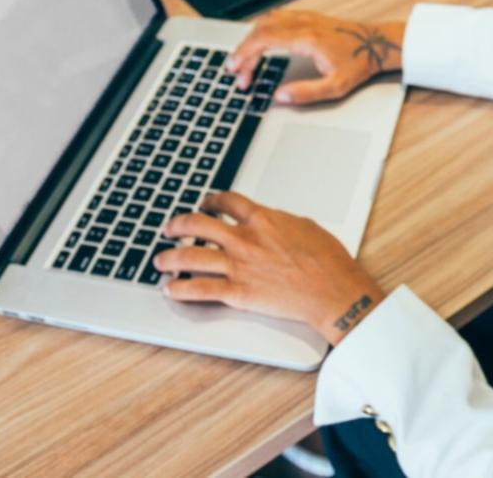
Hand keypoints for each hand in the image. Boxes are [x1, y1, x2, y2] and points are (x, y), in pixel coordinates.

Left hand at [157, 191, 385, 345]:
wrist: (333, 290)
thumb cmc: (327, 261)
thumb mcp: (305, 227)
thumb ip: (281, 223)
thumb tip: (272, 224)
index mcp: (263, 219)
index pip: (227, 202)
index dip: (210, 200)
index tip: (205, 203)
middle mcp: (245, 239)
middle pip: (198, 224)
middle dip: (178, 225)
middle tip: (169, 228)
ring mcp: (239, 266)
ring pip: (191, 256)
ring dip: (170, 257)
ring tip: (160, 260)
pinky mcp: (238, 293)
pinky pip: (200, 289)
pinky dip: (180, 289)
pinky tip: (170, 288)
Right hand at [227, 9, 405, 104]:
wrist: (378, 44)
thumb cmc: (360, 63)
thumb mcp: (336, 86)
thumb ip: (306, 93)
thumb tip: (280, 97)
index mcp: (306, 38)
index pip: (263, 40)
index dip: (244, 53)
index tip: (234, 67)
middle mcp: (303, 23)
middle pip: (261, 30)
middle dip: (244, 51)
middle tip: (238, 72)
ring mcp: (306, 17)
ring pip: (268, 20)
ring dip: (252, 38)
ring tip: (246, 59)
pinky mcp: (310, 17)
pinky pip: (279, 17)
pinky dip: (264, 29)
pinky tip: (262, 40)